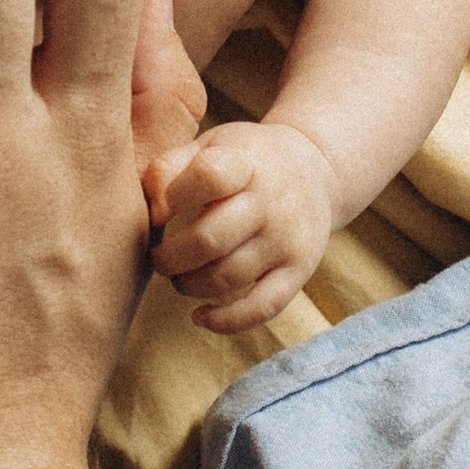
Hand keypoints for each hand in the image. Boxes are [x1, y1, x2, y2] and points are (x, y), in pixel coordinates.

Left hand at [144, 120, 341, 334]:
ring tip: (180, 277)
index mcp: (245, 164)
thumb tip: (152, 216)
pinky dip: (226, 321)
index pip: (208, 177)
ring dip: (189, 285)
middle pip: (209, 239)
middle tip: (159, 258)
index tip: (158, 211)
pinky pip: (262, 308)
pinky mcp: (299, 270)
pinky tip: (200, 316)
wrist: (316, 171)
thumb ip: (168, 169)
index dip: (171, 197)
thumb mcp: (210, 146)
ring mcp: (287, 239)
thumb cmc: (246, 161)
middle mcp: (271, 202)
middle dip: (170, 258)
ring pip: (227, 277)